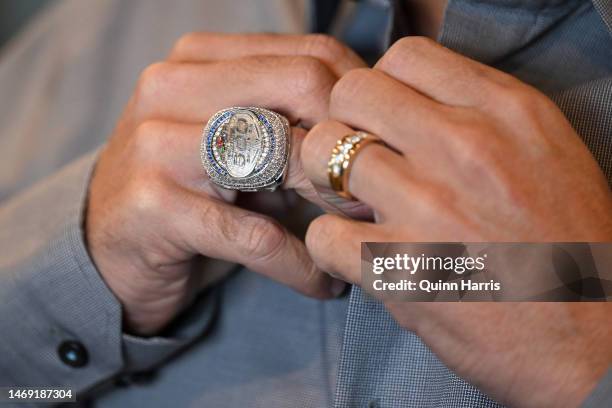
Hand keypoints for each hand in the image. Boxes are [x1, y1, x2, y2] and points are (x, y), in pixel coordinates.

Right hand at [86, 33, 363, 334]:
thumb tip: (373, 145)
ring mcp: (156, 143)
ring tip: (352, 232)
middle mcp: (172, 86)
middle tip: (372, 191)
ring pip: (281, 152)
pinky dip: (300, 264)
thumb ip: (291, 125)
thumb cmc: (189, 189)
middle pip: (303, 85)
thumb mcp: (236, 142)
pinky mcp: (153, 207)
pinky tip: (320, 282)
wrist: (107, 244)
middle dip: (351, 141)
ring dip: (333, 201)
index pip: (311, 54)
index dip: (360, 103)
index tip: (380, 150)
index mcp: (198, 58)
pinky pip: (255, 235)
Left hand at [301, 37, 611, 406]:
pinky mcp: (399, 269)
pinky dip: (330, 246)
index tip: (387, 121)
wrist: (593, 340)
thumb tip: (408, 106)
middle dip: (345, 123)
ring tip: (354, 208)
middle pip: (352, 93)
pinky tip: (359, 256)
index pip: (405, 56)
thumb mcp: (545, 153)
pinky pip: (323, 234)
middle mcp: (464, 147)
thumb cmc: (570, 248)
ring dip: (328, 182)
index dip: (384, 88)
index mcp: (506, 111)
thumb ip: (480, 117)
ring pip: (323, 153)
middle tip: (359, 162)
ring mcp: (428, 206)